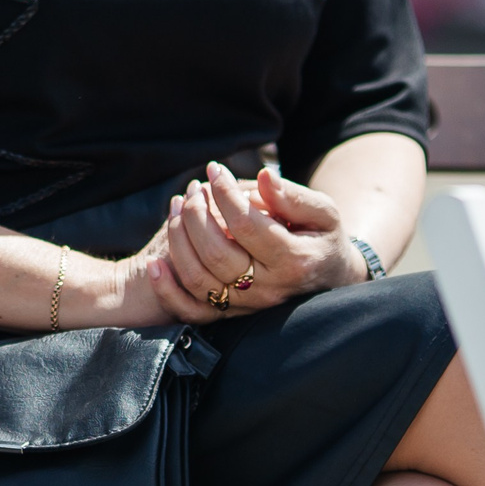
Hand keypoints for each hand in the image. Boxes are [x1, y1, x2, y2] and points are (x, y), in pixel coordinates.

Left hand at [143, 161, 362, 321]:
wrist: (330, 277)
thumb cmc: (323, 236)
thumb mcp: (324, 212)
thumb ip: (293, 196)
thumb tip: (263, 175)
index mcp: (294, 260)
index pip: (246, 225)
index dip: (224, 193)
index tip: (215, 170)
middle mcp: (268, 289)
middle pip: (216, 252)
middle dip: (196, 213)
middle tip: (194, 188)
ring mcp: (248, 306)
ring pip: (198, 279)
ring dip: (177, 239)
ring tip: (177, 206)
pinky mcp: (231, 315)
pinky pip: (192, 311)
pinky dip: (168, 291)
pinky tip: (155, 263)